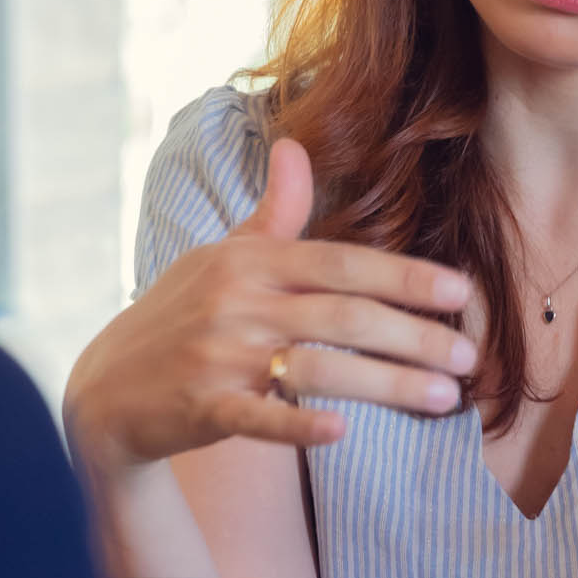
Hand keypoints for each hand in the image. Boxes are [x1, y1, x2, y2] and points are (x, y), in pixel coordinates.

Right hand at [63, 137, 474, 474]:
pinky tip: (343, 432)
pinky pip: (257, 416)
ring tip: (445, 399)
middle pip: (343, 315)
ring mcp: (218, 355)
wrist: (107, 388)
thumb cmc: (178, 316)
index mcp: (249, 261)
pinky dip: (298, 423)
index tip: (461, 292)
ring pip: (317, 366)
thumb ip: (272, 213)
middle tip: (470, 356)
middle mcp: (237, 302)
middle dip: (415, 336)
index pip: (341, 263)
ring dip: (387, 384)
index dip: (404, 276)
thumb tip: (295, 145)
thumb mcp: (222, 257)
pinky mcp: (201, 406)